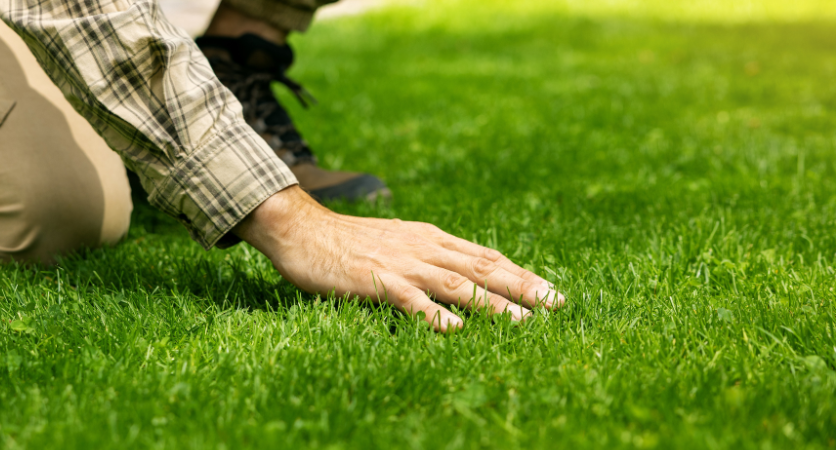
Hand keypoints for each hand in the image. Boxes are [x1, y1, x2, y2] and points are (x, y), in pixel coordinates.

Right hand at [234, 186, 564, 331]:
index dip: (521, 275)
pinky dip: (435, 314)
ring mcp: (402, 264)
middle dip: (523, 288)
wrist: (302, 228)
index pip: (485, 257)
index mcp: (430, 238)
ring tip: (523, 324)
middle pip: (483, 268)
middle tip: (556, 306)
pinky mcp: (377, 280)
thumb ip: (426, 255)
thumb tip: (458, 272)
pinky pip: (411, 299)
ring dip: (493, 304)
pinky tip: (456, 329)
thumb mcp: (396, 242)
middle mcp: (424, 247)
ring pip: (457, 284)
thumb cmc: (347, 241)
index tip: (551, 293)